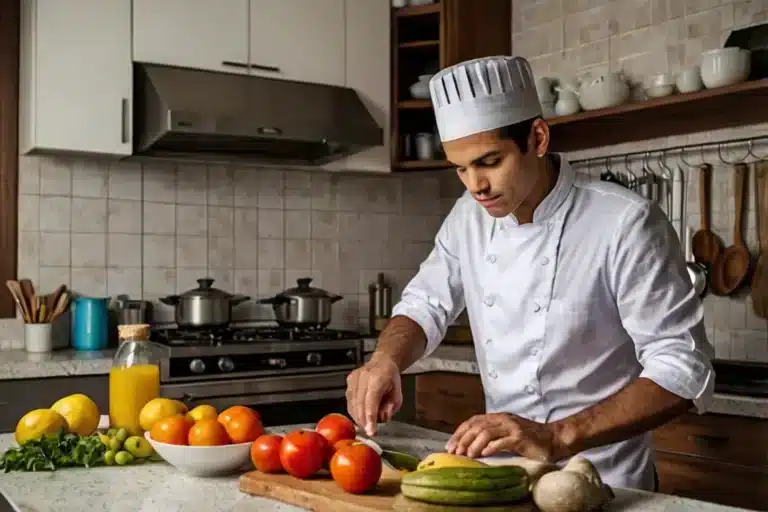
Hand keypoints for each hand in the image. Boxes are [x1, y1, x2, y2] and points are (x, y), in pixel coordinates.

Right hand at [345, 353, 401, 436]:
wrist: (382, 363)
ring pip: (352, 404)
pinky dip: (354, 411)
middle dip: (364, 421)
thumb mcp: (397, 395)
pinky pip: (349, 401)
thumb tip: (381, 418)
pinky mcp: (349, 381)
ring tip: (367, 423)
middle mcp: (363, 376)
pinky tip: (361, 415)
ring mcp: (354, 378)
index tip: (371, 432)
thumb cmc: (391, 380)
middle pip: (360, 404)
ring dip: (359, 417)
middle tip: (369, 432)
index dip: (370, 418)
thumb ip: (390, 408)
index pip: (371, 401)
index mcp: (378, 378)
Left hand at [446, 413, 567, 461]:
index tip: (450, 446)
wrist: (552, 439)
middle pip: (477, 426)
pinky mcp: (521, 438)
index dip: (459, 433)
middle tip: (455, 452)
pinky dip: (491, 447)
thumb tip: (468, 446)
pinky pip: (503, 441)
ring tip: (467, 455)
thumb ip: (491, 435)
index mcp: (497, 417)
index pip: (472, 421)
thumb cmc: (528, 439)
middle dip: (463, 439)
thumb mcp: (506, 433)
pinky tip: (484, 454)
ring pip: (487, 432)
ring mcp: (512, 427)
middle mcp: (503, 419)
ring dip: (474, 444)